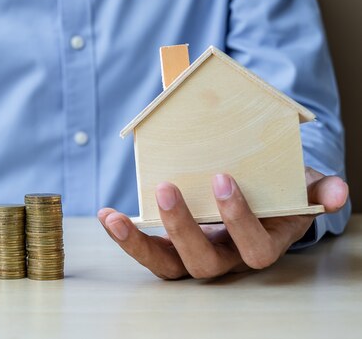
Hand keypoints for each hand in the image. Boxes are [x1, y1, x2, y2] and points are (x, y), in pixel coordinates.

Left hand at [98, 168, 347, 279]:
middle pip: (205, 263)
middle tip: (167, 186)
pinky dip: (126, 237)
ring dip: (140, 245)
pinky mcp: (172, 249)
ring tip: (115, 218)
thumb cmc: (278, 191)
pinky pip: (148, 254)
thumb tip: (339, 192)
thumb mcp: (300, 187)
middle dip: (184, 227)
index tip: (222, 178)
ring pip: (169, 267)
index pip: (254, 247)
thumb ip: (317, 189)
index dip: (238, 218)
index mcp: (262, 243)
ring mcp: (196, 256)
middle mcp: (228, 258)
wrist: (255, 197)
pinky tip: (107, 215)